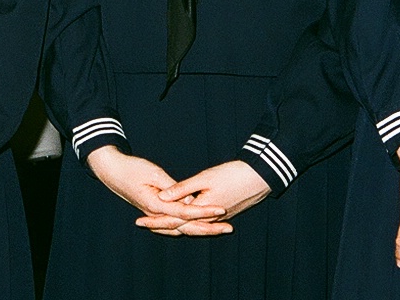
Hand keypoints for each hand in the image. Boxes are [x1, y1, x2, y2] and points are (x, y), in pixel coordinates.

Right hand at [86, 146, 226, 230]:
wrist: (112, 171)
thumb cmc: (132, 169)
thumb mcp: (153, 172)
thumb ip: (172, 188)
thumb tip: (188, 198)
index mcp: (156, 206)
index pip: (185, 212)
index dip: (204, 212)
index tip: (221, 209)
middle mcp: (156, 215)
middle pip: (186, 227)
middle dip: (209, 228)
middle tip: (230, 228)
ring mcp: (155, 216)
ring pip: (181, 229)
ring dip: (201, 229)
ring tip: (221, 229)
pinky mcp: (156, 213)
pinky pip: (175, 225)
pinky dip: (189, 227)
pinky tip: (200, 228)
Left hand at [140, 161, 270, 234]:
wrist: (259, 177)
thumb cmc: (232, 174)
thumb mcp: (205, 178)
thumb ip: (182, 189)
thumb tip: (162, 197)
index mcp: (201, 211)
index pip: (173, 220)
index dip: (155, 220)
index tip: (139, 221)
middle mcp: (208, 219)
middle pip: (180, 226)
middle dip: (160, 225)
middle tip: (142, 224)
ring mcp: (216, 218)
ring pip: (190, 226)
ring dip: (172, 225)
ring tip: (155, 223)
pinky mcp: (221, 214)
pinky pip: (199, 222)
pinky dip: (186, 222)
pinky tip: (180, 218)